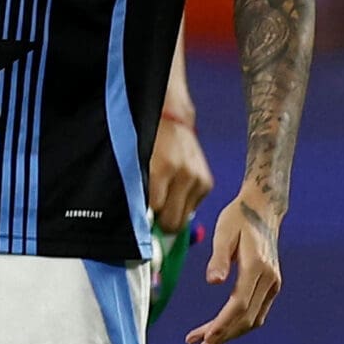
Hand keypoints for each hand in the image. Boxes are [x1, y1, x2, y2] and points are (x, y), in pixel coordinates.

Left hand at [148, 113, 212, 236]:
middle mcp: (184, 175)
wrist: (170, 120)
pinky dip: (183, 203)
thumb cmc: (147, 141)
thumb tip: (140, 221)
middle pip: (173, 221)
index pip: (155, 209)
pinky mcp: (207, 183)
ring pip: (184, 217)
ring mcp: (198, 179)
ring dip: (172, 213)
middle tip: (151, 217)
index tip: (139, 223)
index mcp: (162, 169)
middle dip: (160, 223)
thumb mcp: (136, 162)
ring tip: (162, 198)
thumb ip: (137, 190)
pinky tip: (175, 189)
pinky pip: (193, 207)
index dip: (145, 219)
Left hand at [186, 189, 281, 343]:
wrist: (262, 209)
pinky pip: (257, 311)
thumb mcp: (223, 233)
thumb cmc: (237, 218)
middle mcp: (269, 279)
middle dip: (222, 336)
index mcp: (257, 267)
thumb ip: (218, 258)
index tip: (204, 339)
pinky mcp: (271, 284)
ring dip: (230, 333)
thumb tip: (212, 282)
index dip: (222, 325)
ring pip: (253, 319)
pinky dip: (239, 324)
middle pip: (246, 318)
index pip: (239, 305)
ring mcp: (273, 283)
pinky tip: (221, 329)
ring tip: (204, 343)